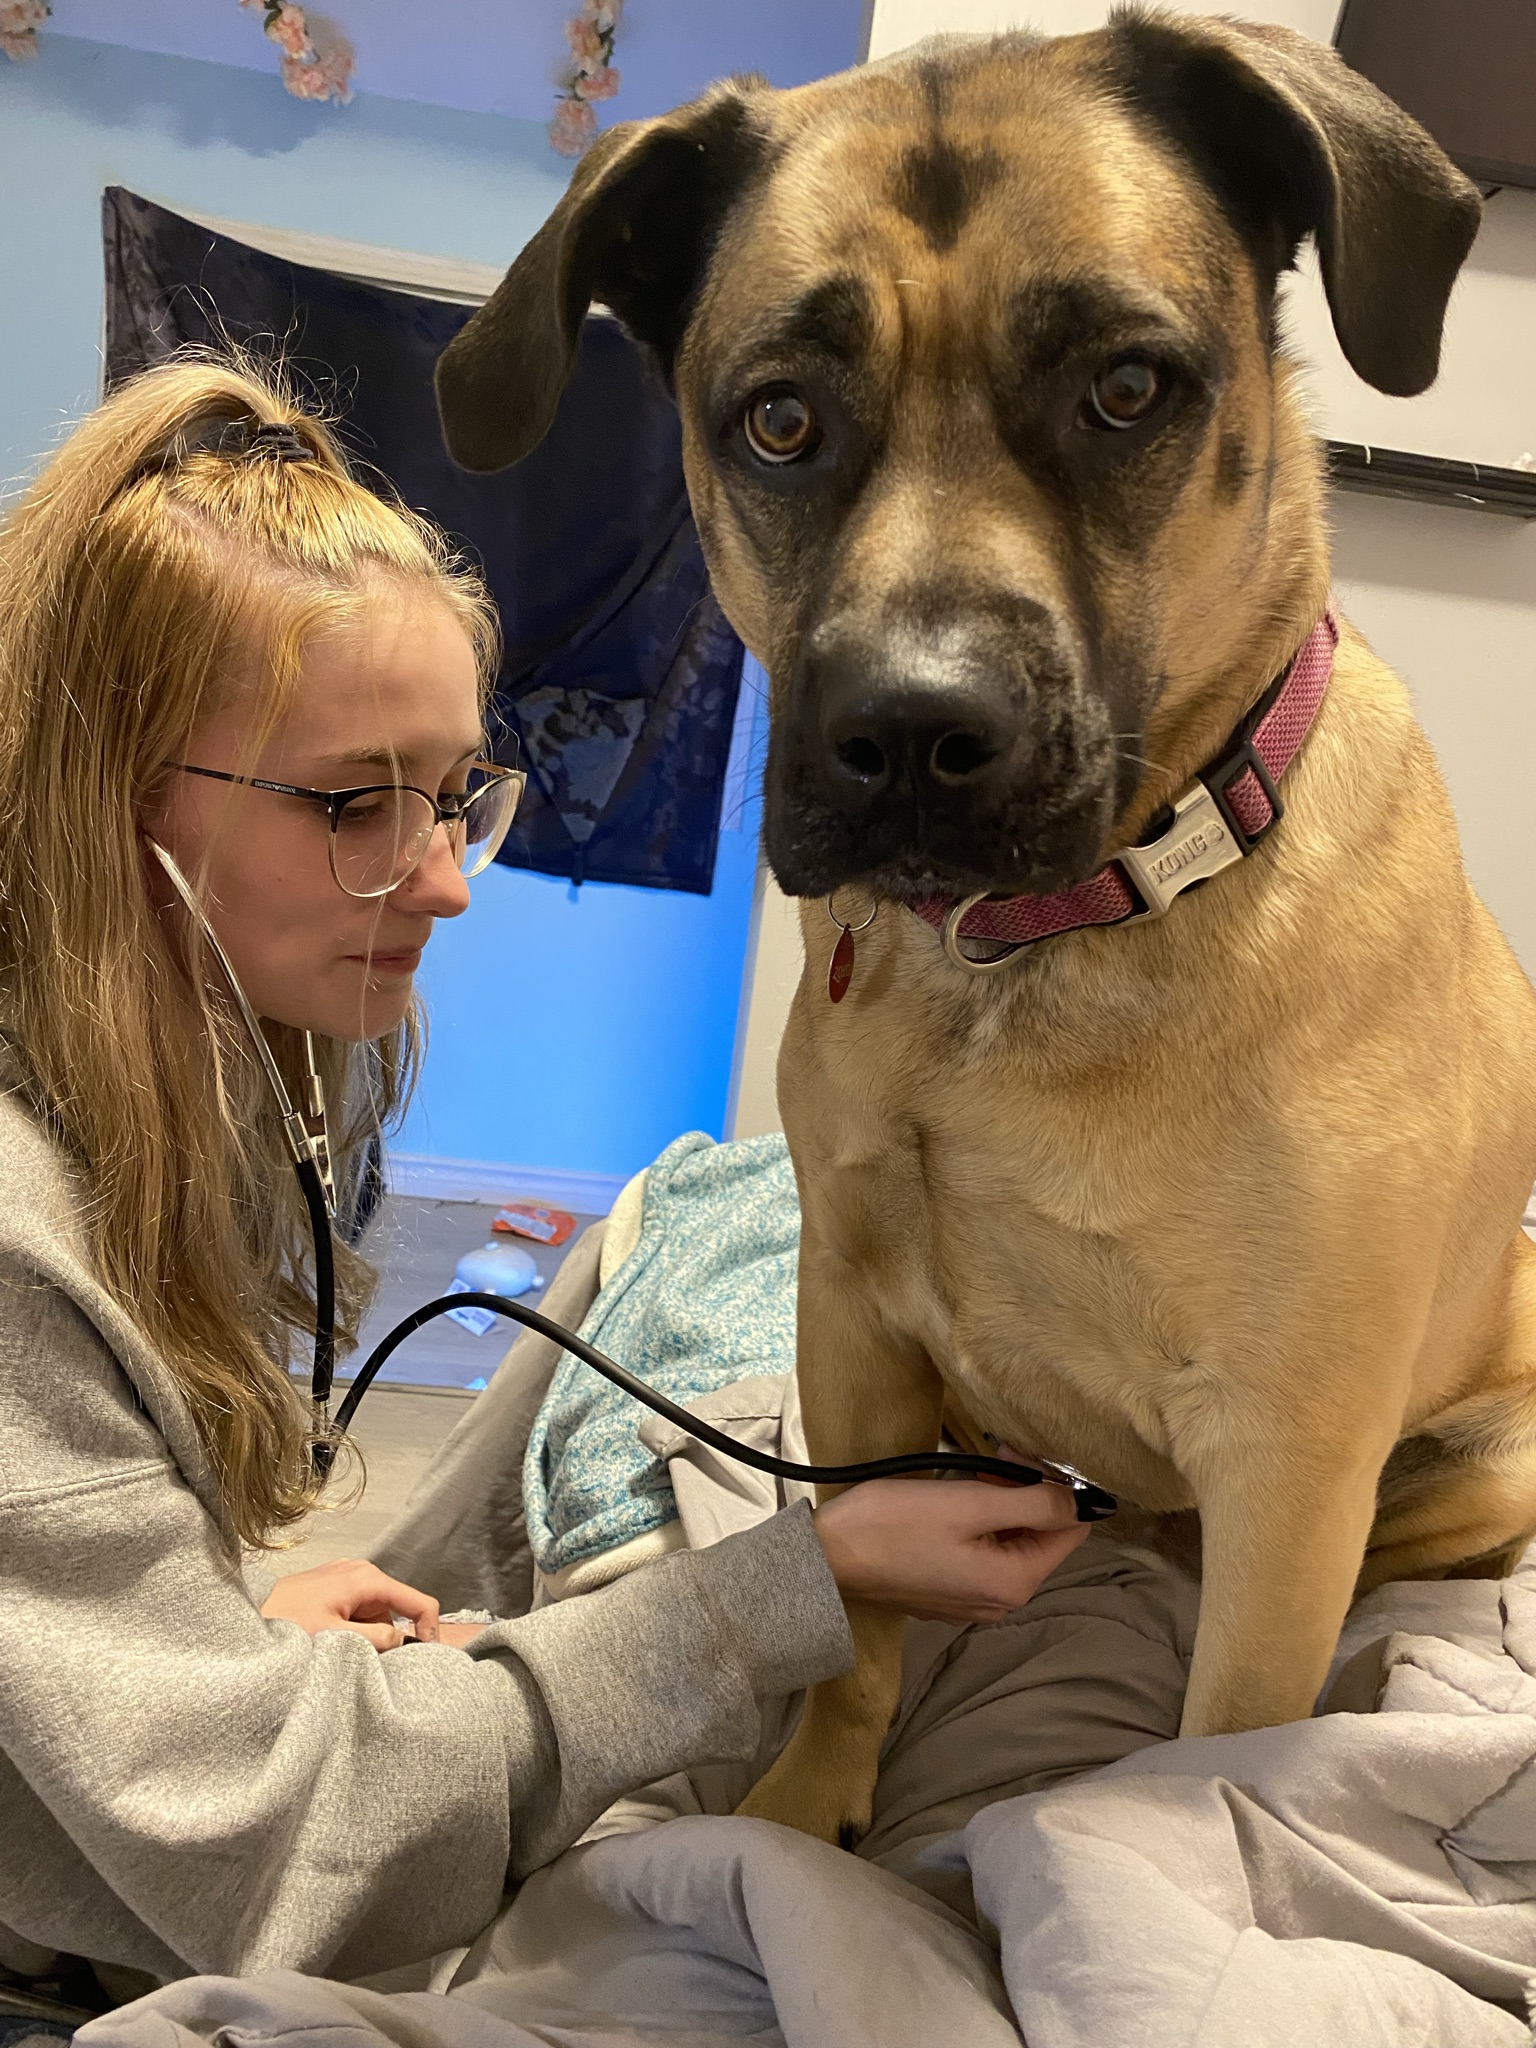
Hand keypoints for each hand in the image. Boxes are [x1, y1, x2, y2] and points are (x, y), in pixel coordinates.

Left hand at [262, 1558, 440, 1649]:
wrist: (246, 1614)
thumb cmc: (289, 1623)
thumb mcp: (335, 1638)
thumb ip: (376, 1640)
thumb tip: (402, 1642)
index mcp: (368, 1579)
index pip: (418, 1601)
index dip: (429, 1630)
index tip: (425, 1658)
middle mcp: (362, 1570)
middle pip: (394, 1610)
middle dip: (387, 1637)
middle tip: (363, 1659)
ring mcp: (346, 1574)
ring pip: (375, 1612)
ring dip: (366, 1633)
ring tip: (336, 1648)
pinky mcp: (331, 1583)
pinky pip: (357, 1607)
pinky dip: (352, 1626)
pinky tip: (328, 1638)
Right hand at [813, 1477, 1091, 1624]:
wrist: (827, 1559)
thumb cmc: (895, 1525)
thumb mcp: (970, 1503)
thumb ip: (1034, 1503)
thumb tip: (1085, 1502)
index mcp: (1015, 1582)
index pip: (1072, 1529)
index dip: (1057, 1486)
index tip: (1018, 1456)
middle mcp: (1002, 1601)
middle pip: (1041, 1537)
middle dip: (1026, 1492)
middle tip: (993, 1456)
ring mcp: (973, 1602)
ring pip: (1011, 1543)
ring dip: (1001, 1504)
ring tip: (972, 1474)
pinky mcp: (949, 1594)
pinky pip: (983, 1555)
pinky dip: (978, 1525)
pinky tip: (951, 1504)